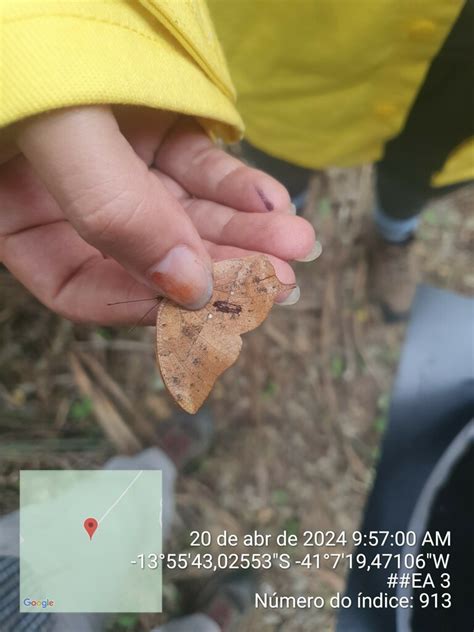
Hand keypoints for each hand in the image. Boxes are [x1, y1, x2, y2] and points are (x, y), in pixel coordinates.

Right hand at [0, 106, 315, 324]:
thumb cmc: (25, 23)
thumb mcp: (58, 118)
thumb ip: (112, 208)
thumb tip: (186, 288)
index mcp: (17, 208)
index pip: (79, 284)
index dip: (142, 302)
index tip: (202, 305)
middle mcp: (67, 194)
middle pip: (149, 255)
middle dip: (217, 269)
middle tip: (278, 283)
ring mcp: (115, 161)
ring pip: (183, 214)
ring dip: (242, 232)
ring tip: (295, 241)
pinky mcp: (153, 126)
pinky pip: (198, 166)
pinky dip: (236, 184)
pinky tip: (273, 198)